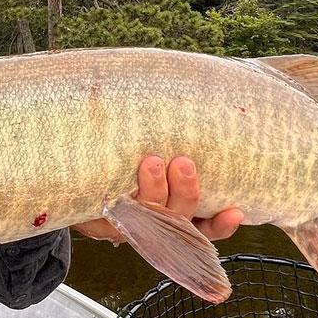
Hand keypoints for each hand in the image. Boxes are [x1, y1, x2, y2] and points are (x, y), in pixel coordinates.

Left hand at [71, 156, 243, 242]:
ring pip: (150, 215)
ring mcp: (130, 224)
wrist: (83, 174)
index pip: (206, 226)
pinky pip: (111, 221)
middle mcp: (158, 224)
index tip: (235, 211)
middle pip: (179, 216)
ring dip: (154, 190)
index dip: (221, 224)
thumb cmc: (131, 160)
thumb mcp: (157, 153)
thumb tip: (197, 90)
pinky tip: (113, 196)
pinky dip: (117, 208)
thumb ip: (176, 141)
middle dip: (185, 191)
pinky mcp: (101, 223)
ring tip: (151, 162)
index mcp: (177, 213)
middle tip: (183, 163)